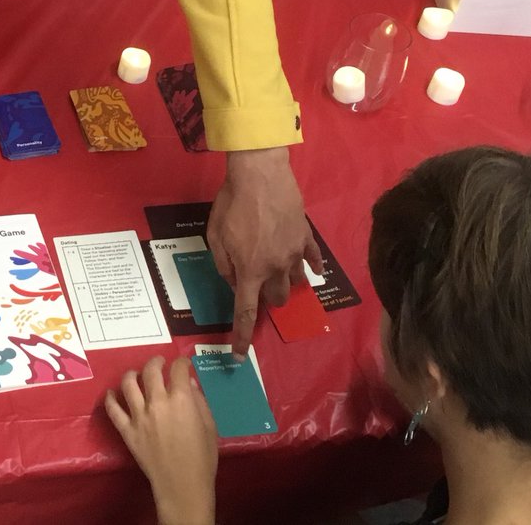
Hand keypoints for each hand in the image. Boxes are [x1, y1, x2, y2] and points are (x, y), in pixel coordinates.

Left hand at [105, 356, 217, 524]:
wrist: (182, 486)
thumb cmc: (202, 458)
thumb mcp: (210, 426)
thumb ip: (199, 401)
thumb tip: (189, 383)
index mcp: (181, 400)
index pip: (178, 370)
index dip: (181, 363)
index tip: (182, 364)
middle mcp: (157, 403)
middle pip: (151, 371)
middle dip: (156, 361)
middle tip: (159, 362)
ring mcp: (139, 417)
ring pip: (128, 385)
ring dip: (132, 374)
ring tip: (135, 373)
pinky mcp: (127, 431)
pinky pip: (113, 410)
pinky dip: (110, 399)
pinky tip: (112, 393)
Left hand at [207, 147, 321, 355]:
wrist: (261, 173)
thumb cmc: (232, 203)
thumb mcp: (215, 235)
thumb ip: (223, 264)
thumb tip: (234, 282)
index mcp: (250, 271)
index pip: (245, 312)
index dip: (242, 336)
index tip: (240, 356)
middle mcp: (276, 268)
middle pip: (276, 299)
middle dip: (266, 299)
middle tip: (256, 283)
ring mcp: (296, 253)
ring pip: (295, 282)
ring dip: (285, 283)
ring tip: (277, 271)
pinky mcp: (307, 237)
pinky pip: (313, 259)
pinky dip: (312, 267)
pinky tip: (314, 271)